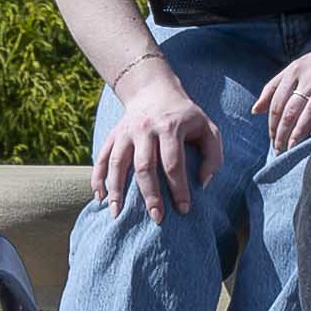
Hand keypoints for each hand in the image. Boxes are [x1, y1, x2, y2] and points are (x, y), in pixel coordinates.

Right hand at [94, 57, 223, 219]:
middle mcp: (145, 128)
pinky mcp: (113, 135)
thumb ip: (213, 155)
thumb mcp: (207, 128)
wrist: (154, 91)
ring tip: (118, 214)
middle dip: (150, 195)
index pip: (173, 162)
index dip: (179, 188)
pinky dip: (98, 178)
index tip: (184, 210)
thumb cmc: (185, 117)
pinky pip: (102, 158)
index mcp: (170, 127)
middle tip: (157, 219)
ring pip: (118, 163)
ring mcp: (126, 131)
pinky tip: (99, 198)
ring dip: (116, 190)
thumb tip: (203, 183)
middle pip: (144, 166)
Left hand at [251, 32, 310, 152]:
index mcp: (297, 69)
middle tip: (279, 150)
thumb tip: (255, 110)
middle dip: (282, 132)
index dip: (272, 123)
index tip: (272, 139)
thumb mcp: (298, 69)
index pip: (278, 101)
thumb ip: (275, 87)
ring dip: (299, 131)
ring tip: (292, 148)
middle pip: (292, 108)